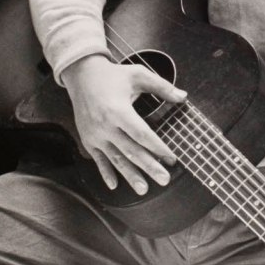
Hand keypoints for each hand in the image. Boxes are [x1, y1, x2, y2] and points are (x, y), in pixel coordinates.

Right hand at [62, 54, 186, 194]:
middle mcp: (105, 126)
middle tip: (164, 180)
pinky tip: (114, 186)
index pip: (141, 134)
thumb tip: (183, 97)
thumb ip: (162, 86)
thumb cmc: (113, 75)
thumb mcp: (138, 74)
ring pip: (115, 159)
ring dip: (130, 175)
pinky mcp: (88, 139)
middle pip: (131, 150)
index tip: (171, 158)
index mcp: (118, 110)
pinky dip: (106, 173)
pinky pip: (98, 159)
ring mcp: (95, 135)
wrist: (81, 75)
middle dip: (149, 167)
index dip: (157, 147)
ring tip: (144, 189)